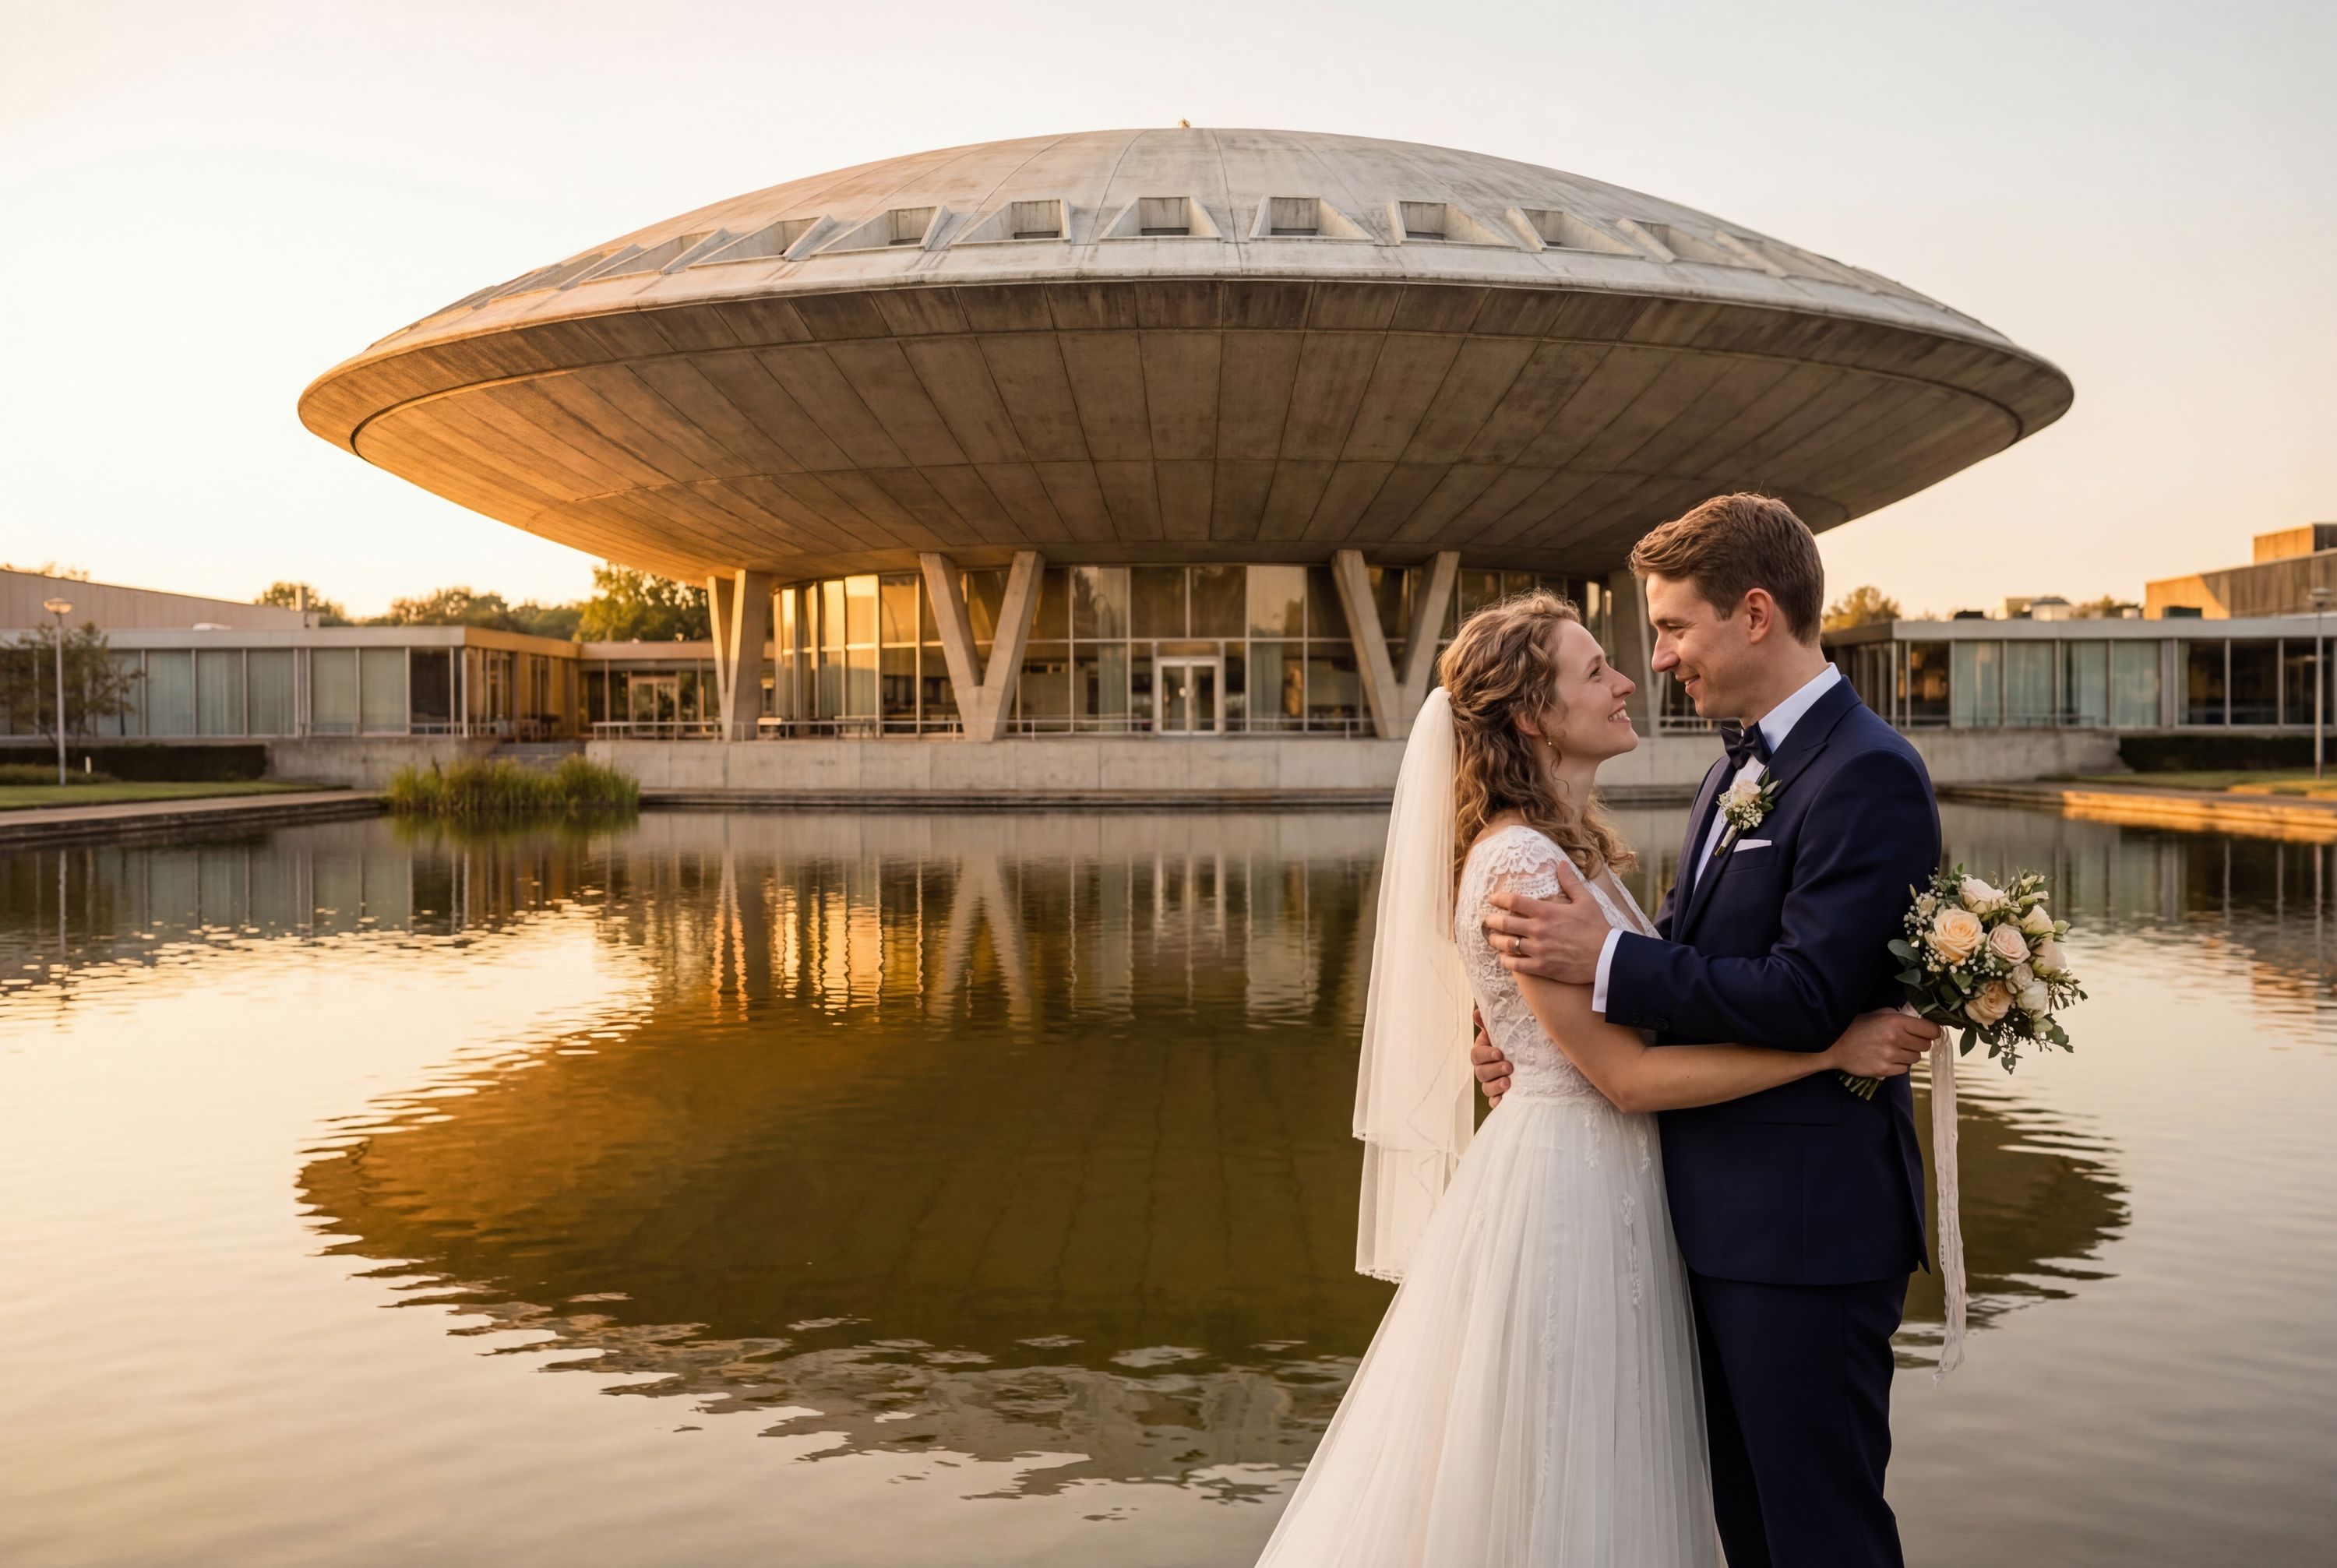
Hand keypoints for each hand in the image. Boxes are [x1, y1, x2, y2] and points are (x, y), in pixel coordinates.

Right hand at [1470, 1006, 1512, 1107]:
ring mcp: (1491, 1083)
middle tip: (1509, 1067)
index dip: (1486, 1054)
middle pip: (1480, 1073)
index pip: (1476, 1055)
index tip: (1499, 1052)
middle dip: (1494, 1070)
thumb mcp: (1505, 1030)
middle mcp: (1484, 1069)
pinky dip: (1497, 1102)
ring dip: (1496, 1086)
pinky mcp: (1500, 1096)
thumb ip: (1490, 1022)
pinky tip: (1504, 1101)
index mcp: (1482, 1052)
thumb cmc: (1515, 1040)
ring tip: (1509, 1082)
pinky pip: (1494, 1102)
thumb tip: (1477, 1012)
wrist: (1532, 1057)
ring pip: (1486, 1088)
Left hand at [1483, 885, 1608, 985]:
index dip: (1499, 899)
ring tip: (1491, 938)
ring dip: (1495, 941)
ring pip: (1507, 944)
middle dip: (1492, 921)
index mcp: (1547, 911)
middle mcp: (1539, 930)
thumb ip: (1570, 882)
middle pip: (1505, 923)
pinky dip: (1506, 961)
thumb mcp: (1586, 901)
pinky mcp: (1542, 967)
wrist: (1607, 957)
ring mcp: (1539, 950)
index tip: (1493, 899)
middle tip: (1487, 920)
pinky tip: (1503, 958)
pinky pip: (1516, 965)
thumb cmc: (1597, 928)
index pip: (1514, 901)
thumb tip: (1561, 864)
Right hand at [1826, 1009, 1940, 1079]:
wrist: (1834, 1045)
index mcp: (1896, 1022)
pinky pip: (1904, 1069)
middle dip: (1919, 1042)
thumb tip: (1921, 1022)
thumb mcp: (1878, 1014)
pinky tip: (1887, 1058)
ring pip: (1916, 1058)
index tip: (1928, 1032)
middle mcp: (1895, 1039)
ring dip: (1909, 1054)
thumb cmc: (1857, 1026)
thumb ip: (1900, 1016)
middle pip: (1925, 1045)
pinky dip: (1899, 1065)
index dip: (1932, 1031)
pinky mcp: (1884, 1070)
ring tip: (1893, 1049)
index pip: (1931, 1030)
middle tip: (1906, 1040)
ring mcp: (1890, 1056)